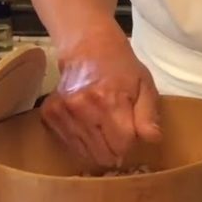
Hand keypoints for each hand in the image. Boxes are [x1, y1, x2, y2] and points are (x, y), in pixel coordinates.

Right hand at [40, 29, 161, 166]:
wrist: (87, 46)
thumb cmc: (121, 67)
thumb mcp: (145, 85)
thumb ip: (148, 115)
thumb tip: (152, 139)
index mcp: (110, 100)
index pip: (123, 145)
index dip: (131, 144)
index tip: (131, 134)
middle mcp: (83, 108)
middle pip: (102, 154)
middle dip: (115, 151)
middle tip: (118, 134)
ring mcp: (63, 112)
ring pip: (84, 154)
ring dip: (97, 148)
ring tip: (103, 128)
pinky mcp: (49, 114)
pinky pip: (68, 145)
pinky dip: (80, 143)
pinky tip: (88, 126)